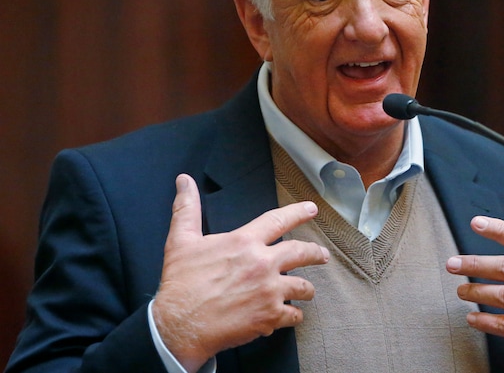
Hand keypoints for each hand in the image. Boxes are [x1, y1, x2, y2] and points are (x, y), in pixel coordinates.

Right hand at [152, 174, 329, 372]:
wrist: (179, 325)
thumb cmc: (181, 283)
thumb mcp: (181, 240)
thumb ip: (187, 209)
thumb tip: (183, 180)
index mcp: (244, 242)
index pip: (278, 220)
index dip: (298, 212)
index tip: (312, 209)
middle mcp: (262, 263)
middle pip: (301, 252)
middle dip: (315, 252)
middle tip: (322, 255)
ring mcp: (269, 290)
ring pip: (302, 286)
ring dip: (306, 289)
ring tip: (308, 291)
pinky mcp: (270, 316)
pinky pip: (293, 315)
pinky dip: (294, 315)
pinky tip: (292, 315)